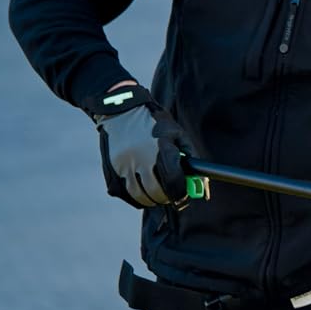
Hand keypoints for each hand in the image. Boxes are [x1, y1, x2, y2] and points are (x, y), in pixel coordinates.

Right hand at [92, 82, 190, 209]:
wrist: (121, 109)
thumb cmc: (153, 121)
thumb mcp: (176, 132)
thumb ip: (189, 154)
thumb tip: (198, 179)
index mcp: (160, 149)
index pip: (173, 182)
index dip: (181, 193)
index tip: (184, 197)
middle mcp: (141, 159)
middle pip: (156, 192)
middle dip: (166, 198)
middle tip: (170, 197)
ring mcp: (124, 165)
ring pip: (139, 195)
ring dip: (150, 200)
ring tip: (156, 194)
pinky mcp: (112, 169)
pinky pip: (124, 192)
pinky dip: (134, 197)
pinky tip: (141, 190)